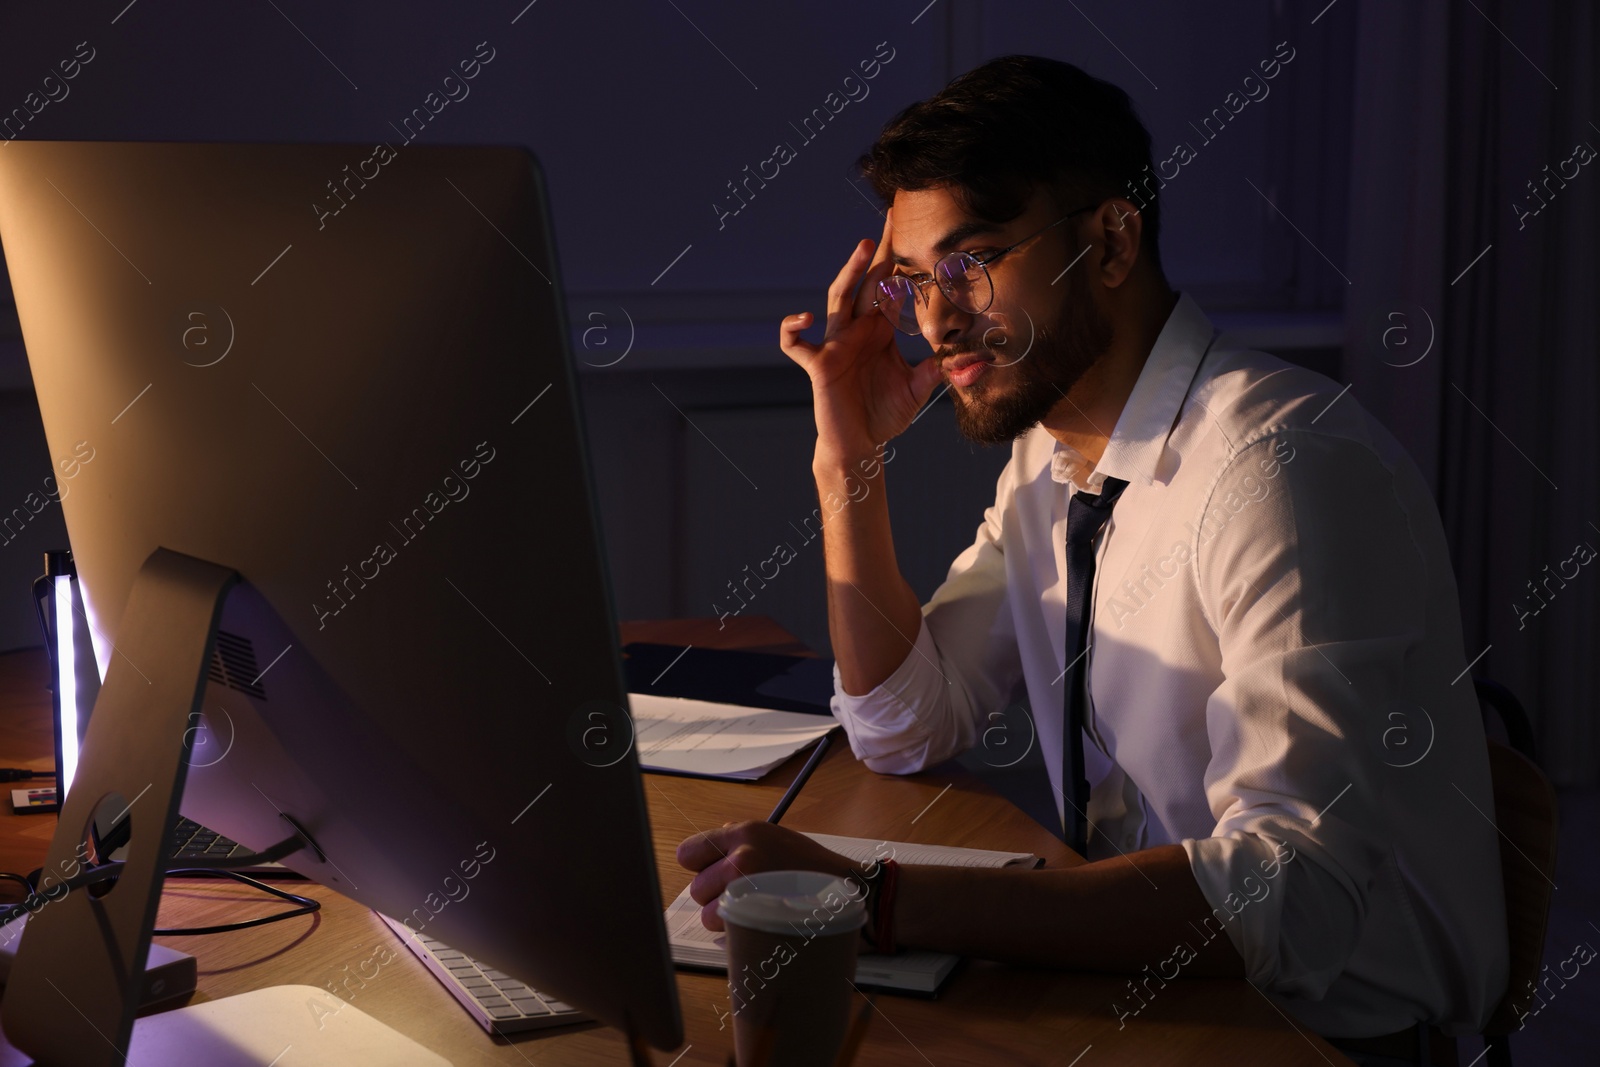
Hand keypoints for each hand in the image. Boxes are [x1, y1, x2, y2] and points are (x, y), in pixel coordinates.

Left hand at [676, 820, 859, 931]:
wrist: (855, 892)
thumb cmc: (816, 869)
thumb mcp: (780, 839)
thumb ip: (745, 840)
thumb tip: (716, 839)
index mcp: (745, 833)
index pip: (689, 853)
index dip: (698, 868)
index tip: (712, 875)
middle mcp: (741, 857)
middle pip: (697, 889)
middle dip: (714, 898)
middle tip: (744, 898)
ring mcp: (747, 889)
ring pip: (708, 916)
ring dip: (727, 920)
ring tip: (758, 912)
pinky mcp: (755, 919)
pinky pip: (725, 934)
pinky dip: (737, 936)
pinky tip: (760, 926)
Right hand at [779, 208, 943, 462]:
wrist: (859, 445)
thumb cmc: (883, 415)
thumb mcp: (917, 389)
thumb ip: (935, 369)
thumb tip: (963, 355)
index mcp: (878, 330)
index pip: (888, 288)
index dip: (898, 262)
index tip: (912, 232)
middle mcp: (855, 331)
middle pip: (865, 282)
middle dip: (878, 252)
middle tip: (890, 219)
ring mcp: (834, 344)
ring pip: (838, 299)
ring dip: (850, 272)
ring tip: (864, 248)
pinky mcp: (818, 365)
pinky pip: (796, 344)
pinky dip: (794, 328)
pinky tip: (806, 317)